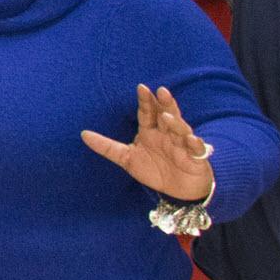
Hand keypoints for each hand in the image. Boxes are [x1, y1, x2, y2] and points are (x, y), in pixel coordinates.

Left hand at [80, 84, 217, 203]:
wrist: (177, 192)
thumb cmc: (154, 170)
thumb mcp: (127, 159)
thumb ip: (107, 147)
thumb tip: (83, 134)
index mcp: (150, 131)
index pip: (147, 113)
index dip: (145, 101)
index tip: (141, 87)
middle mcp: (167, 134)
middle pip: (167, 115)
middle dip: (165, 104)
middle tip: (161, 91)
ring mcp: (182, 144)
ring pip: (180, 129)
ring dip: (175, 123)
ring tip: (166, 117)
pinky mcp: (196, 158)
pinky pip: (197, 148)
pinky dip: (194, 143)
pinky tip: (190, 139)